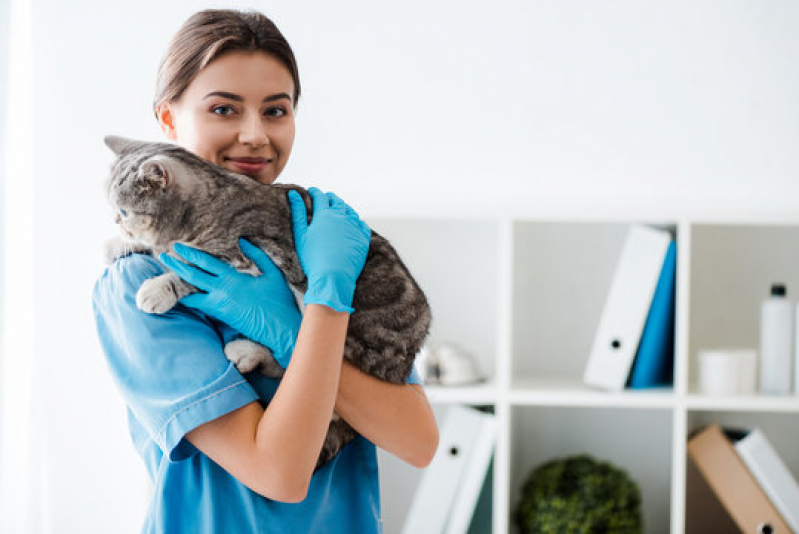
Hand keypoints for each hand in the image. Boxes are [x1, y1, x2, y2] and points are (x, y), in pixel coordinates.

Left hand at [159, 239, 300, 367]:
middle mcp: (222, 292)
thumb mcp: (272, 274)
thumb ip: (258, 256)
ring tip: (170, 275)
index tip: (178, 247)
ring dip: (180, 284)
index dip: (191, 254)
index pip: (206, 263)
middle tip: (163, 257)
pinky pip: (201, 305)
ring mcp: (219, 306)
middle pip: (193, 277)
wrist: (279, 328)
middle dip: (176, 266)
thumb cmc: (279, 300)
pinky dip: (191, 298)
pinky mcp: (221, 316)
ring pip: (192, 294)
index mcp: (233, 279)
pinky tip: (185, 292)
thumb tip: (244, 241)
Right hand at [288, 188, 370, 312]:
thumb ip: (298, 212)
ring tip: (339, 209)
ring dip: (344, 208)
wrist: (333, 277)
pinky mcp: (363, 238)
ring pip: (350, 211)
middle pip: (337, 201)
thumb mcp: (301, 235)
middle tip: (326, 198)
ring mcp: (354, 227)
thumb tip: (293, 193)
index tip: (312, 191)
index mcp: (325, 215)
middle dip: (330, 198)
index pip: (320, 196)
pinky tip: (353, 223)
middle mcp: (342, 217)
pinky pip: (362, 224)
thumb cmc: (313, 258)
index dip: (315, 192)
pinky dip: (356, 221)